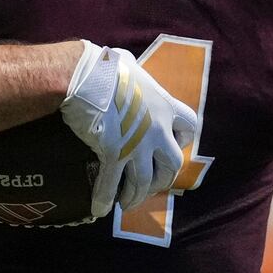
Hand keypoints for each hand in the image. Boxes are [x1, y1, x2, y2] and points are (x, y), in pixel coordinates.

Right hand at [60, 41, 197, 217]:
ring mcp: (137, 145)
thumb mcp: (126, 63)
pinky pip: (112, 184)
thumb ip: (132, 71)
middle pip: (172, 164)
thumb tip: (122, 63)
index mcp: (163, 105)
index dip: (182, 138)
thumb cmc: (103, 66)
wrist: (83, 77)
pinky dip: (106, 199)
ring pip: (146, 180)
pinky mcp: (114, 155)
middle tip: (151, 184)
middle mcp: (156, 130)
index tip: (171, 142)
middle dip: (163, 178)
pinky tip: (100, 209)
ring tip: (128, 203)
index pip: (189, 126)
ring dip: (137, 195)